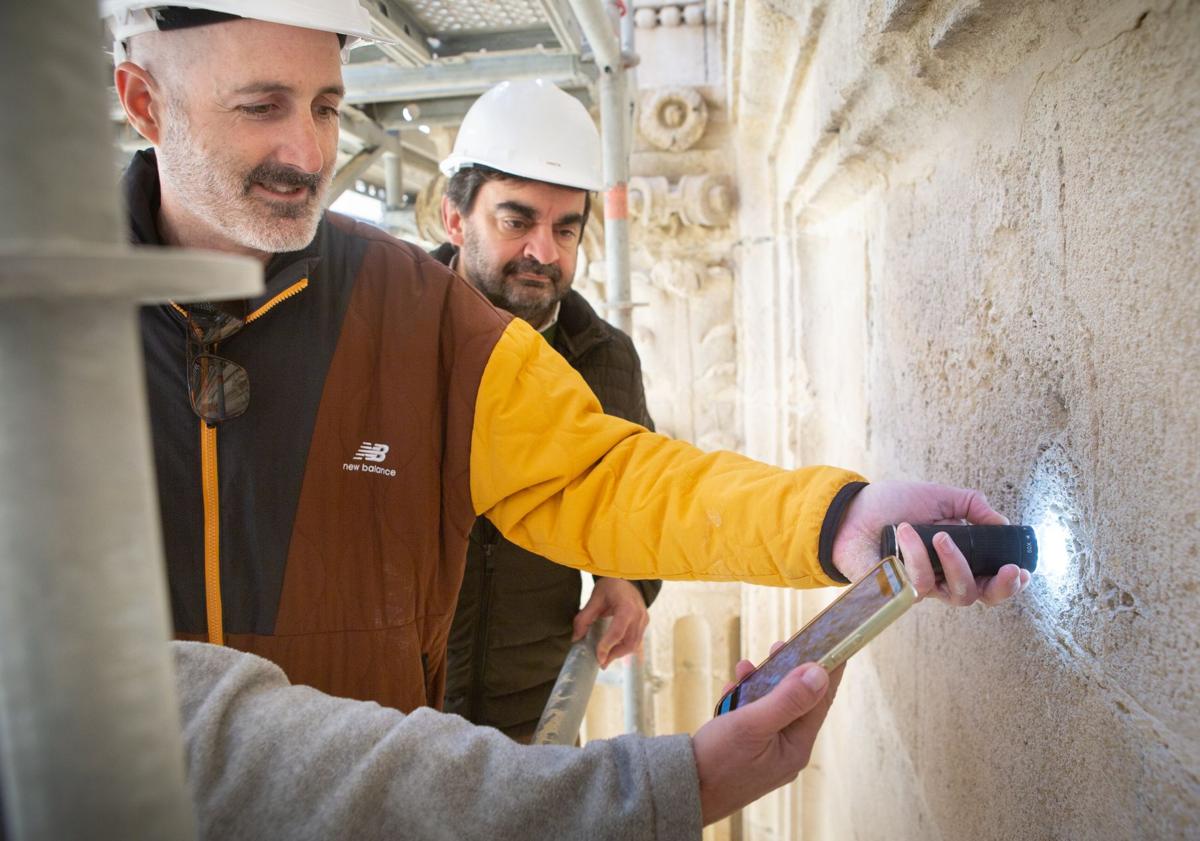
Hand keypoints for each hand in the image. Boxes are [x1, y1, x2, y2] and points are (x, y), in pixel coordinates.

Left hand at [573, 578, 649, 667]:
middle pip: (629, 642)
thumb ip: (584, 618)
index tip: (598, 657)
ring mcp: (644, 619)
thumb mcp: (595, 598)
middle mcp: (639, 614)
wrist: (625, 578)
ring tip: (606, 658)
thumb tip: (576, 638)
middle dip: (615, 654)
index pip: (617, 632)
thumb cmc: (610, 586)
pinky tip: (615, 650)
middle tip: (601, 662)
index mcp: (626, 607)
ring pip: (634, 644)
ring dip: (620, 653)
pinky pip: (636, 640)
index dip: (607, 646)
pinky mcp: (644, 622)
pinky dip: (625, 647)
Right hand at [693, 648, 842, 824]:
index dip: (828, 670)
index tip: (834, 642)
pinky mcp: (749, 751)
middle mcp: (786, 751)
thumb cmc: (715, 762)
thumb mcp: (751, 724)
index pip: (820, 701)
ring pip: (773, 707)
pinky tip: (731, 691)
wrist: (681, 792)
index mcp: (795, 747)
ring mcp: (768, 752)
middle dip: (787, 672)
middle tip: (780, 646)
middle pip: (797, 702)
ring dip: (761, 684)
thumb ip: (787, 699)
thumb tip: (819, 674)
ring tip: (744, 667)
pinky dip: (745, 700)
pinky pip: (755, 718)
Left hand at [831, 480, 1031, 606]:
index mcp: (955, 555)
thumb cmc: (891, 504)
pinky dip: (917, 555)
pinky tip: (905, 532)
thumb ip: (972, 506)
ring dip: (954, 561)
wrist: (849, 510)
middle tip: (1009, 570)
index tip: (1023, 570)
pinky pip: (921, 583)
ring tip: (937, 534)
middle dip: (1002, 588)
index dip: (1011, 582)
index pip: (991, 578)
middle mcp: (942, 576)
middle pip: (981, 597)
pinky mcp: (899, 592)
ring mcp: (920, 586)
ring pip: (957, 593)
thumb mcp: (938, 496)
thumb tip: (1003, 524)